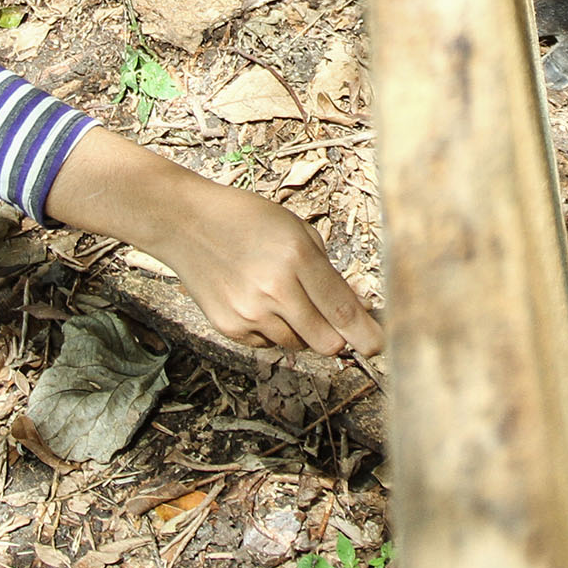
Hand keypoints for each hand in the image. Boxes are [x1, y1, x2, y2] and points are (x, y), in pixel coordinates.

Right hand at [44, 127, 381, 358]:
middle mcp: (274, 290)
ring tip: (286, 298)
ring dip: (304, 331)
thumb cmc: (249, 220)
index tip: (382, 347)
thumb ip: (327, 271)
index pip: (343, 311)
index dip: (368, 335)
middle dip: (339, 338)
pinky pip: (269, 344)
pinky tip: (261, 301)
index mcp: (297, 258)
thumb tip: (358, 308)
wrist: (186, 223)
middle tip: (338, 326)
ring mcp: (249, 312)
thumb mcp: (296, 230)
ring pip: (298, 345)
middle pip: (326, 342)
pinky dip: (274, 330)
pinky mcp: (230, 327)